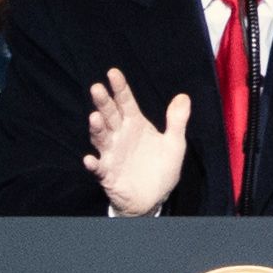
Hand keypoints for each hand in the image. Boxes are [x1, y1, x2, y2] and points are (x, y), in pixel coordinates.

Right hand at [87, 67, 190, 215]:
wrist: (154, 198)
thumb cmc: (161, 168)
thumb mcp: (174, 144)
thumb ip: (177, 121)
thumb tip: (184, 96)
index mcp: (135, 124)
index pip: (126, 102)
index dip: (120, 88)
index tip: (113, 73)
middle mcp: (120, 135)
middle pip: (110, 115)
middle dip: (103, 102)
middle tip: (97, 88)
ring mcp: (112, 154)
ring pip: (101, 138)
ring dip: (96, 129)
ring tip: (94, 117)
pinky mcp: (108, 174)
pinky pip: (99, 168)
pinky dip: (93, 164)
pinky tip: (89, 160)